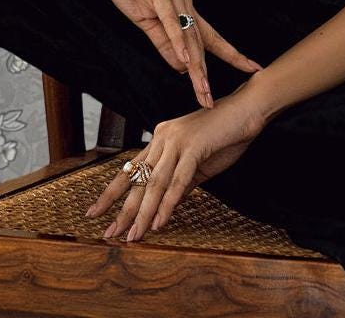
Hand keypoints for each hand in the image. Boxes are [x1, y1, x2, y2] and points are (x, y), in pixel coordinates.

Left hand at [83, 76, 266, 241]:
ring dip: (143, 213)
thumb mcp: (198, 165)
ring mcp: (177, 141)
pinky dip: (167, 204)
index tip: (95, 213)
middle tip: (110, 233)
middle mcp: (162, 137)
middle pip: (137, 180)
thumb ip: (180, 184)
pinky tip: (160, 222)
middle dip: (123, 210)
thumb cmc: (226, 136)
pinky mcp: (194, 147)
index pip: (130, 170)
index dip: (111, 193)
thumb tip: (164, 208)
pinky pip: (177, 180)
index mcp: (160, 139)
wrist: (249, 110)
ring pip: (154, 183)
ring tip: (134, 235)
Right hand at [88, 0, 262, 108]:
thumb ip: (163, 42)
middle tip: (211, 100)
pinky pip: (170, 20)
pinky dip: (178, 41)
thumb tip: (180, 66)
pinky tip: (184, 59)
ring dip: (195, 66)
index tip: (250, 69)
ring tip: (201, 89)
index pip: (210, 39)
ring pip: (189, 36)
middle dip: (206, 75)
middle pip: (201, 44)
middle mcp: (185, 3)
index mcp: (184, 9)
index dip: (230, 55)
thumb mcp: (145, 20)